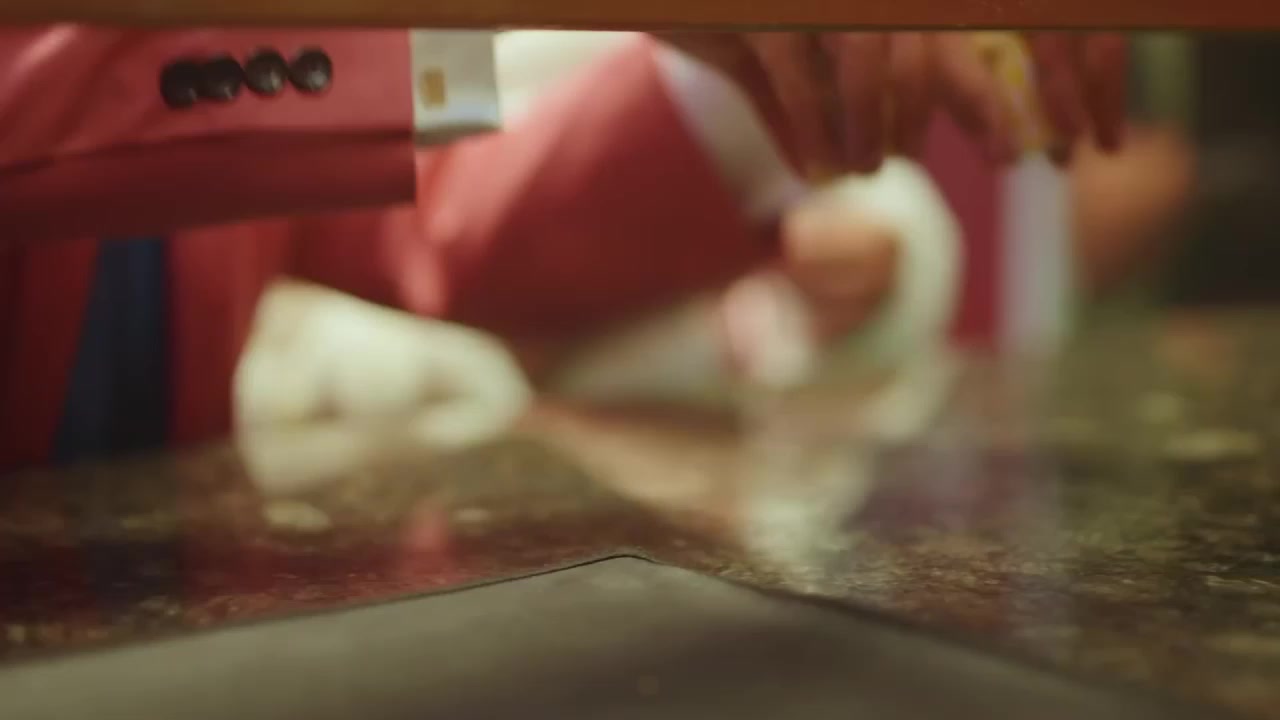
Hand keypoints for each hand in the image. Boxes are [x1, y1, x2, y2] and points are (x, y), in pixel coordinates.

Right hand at [660, 32, 1126, 174]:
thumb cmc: (704, 13)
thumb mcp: (762, 56)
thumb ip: (795, 100)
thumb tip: (820, 168)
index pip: (943, 38)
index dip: (980, 97)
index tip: (1005, 154)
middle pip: (919, 44)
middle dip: (928, 114)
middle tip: (908, 162)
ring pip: (869, 58)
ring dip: (871, 124)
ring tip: (865, 168)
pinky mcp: (761, 15)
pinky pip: (801, 82)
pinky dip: (812, 133)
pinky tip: (815, 169)